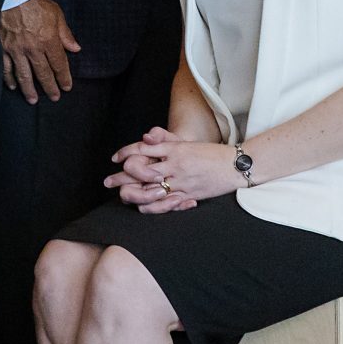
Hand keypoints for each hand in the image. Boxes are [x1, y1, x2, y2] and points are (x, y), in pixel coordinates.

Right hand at [0, 0, 80, 103]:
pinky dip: (9, 79)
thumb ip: (66, 34)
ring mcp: (16, 50)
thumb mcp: (57, 15)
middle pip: (43, 73)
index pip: (58, 64)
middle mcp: (33, 48)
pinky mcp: (3, 47)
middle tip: (54, 97)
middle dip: (50, 87)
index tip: (67, 87)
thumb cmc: (36, 3)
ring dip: (29, 89)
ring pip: (24, 75)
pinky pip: (6, 67)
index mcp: (48, 40)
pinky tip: (13, 86)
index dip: (64, 78)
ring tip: (33, 100)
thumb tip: (75, 48)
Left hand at [105, 128, 239, 213]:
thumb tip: (146, 137)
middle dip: (121, 177)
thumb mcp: (186, 143)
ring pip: (150, 189)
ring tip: (121, 195)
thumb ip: (165, 139)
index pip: (143, 148)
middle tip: (107, 182)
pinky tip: (141, 206)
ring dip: (132, 193)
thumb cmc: (209, 153)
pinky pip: (166, 202)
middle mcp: (175, 163)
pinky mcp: (188, 194)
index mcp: (174, 148)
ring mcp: (181, 180)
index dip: (126, 152)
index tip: (115, 158)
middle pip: (141, 170)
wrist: (235, 165)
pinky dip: (152, 205)